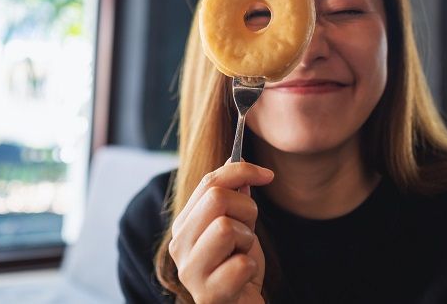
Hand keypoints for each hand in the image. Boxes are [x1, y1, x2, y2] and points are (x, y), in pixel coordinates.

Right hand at [169, 161, 273, 302]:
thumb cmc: (238, 267)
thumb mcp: (238, 224)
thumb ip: (233, 195)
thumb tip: (238, 156)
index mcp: (184, 224)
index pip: (209, 182)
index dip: (241, 171)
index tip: (267, 174)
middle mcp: (179, 245)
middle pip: (217, 198)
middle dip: (245, 209)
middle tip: (248, 231)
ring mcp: (190, 271)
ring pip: (226, 228)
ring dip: (247, 240)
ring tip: (242, 254)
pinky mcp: (208, 295)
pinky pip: (241, 264)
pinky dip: (251, 267)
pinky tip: (243, 277)